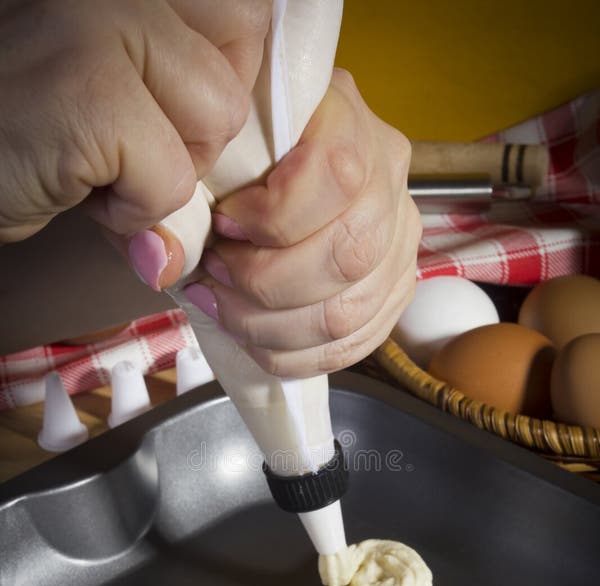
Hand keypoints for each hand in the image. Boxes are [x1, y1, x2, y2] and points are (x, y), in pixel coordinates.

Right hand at [0, 0, 270, 241]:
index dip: (222, 86)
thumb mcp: (114, 97)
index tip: (172, 120)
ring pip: (215, 118)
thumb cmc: (18, 129)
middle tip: (132, 147)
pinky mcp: (88, 89)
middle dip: (200, 132)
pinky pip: (172, 178)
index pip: (244, 16)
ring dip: (166, 171)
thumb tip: (254, 164)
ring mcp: (102, 21)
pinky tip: (74, 190)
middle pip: (240, 62)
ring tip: (97, 165)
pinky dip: (130, 211)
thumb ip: (182, 109)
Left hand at [184, 69, 420, 375]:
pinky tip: (255, 340)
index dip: (272, 216)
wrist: (283, 164)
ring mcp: (399, 241)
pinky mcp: (395, 290)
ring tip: (226, 311)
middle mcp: (388, 180)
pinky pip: (353, 344)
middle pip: (346, 255)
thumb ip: (198, 174)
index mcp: (349, 122)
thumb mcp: (220, 136)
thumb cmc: (242, 152)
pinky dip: (295, 355)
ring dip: (272, 328)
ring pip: (347, 312)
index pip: (335, 175)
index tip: (222, 227)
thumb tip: (164, 256)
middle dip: (264, 284)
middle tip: (215, 278)